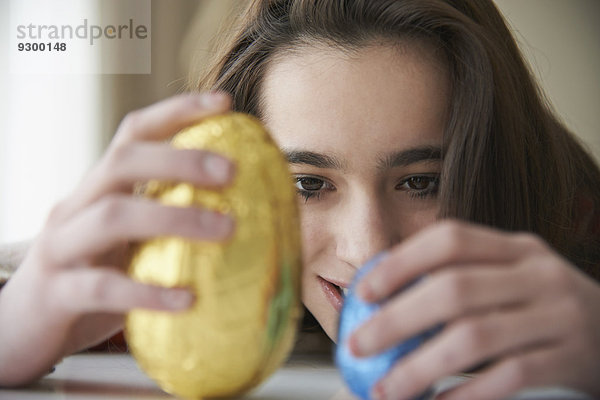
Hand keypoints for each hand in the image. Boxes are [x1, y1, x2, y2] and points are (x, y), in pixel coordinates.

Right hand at [0, 93, 235, 385]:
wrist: (18, 332)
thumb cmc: (90, 283)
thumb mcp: (128, 248)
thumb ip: (168, 231)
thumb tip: (243, 221)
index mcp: (99, 190)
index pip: (133, 134)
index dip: (176, 111)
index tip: (223, 102)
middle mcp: (76, 207)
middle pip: (122, 161)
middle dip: (180, 159)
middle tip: (231, 171)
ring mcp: (60, 247)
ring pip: (113, 216)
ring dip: (175, 218)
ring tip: (226, 229)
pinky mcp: (54, 293)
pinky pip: (101, 287)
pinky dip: (147, 291)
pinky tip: (188, 300)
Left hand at [349, 220, 599, 399]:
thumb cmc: (546, 310)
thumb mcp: (514, 280)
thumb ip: (463, 280)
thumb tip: (385, 297)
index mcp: (517, 248)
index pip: (451, 239)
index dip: (402, 263)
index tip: (363, 292)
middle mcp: (539, 274)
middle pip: (454, 289)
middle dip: (396, 320)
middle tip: (358, 346)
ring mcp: (560, 316)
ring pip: (475, 337)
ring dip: (420, 367)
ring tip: (385, 389)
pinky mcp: (572, 359)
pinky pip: (509, 378)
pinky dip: (466, 394)